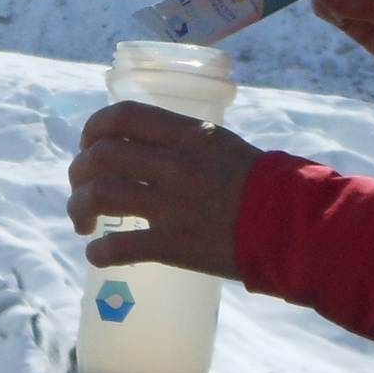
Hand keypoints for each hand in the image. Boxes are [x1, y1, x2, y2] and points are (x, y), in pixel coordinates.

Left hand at [66, 103, 263, 278]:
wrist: (295, 226)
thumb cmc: (264, 187)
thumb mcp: (224, 146)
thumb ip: (184, 143)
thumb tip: (145, 149)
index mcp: (189, 134)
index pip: (122, 116)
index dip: (93, 129)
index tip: (88, 146)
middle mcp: (177, 164)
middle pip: (101, 156)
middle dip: (78, 174)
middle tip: (81, 191)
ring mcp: (174, 205)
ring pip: (101, 195)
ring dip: (79, 209)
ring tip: (83, 223)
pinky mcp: (175, 244)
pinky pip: (119, 246)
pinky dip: (99, 252)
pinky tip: (98, 255)